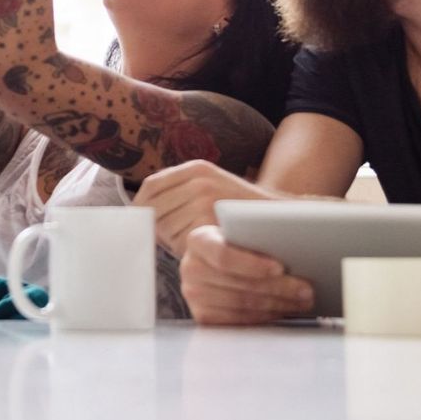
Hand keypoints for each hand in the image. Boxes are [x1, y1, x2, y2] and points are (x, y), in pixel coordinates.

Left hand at [135, 158, 268, 255]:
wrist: (282, 221)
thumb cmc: (241, 213)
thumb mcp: (212, 188)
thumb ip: (180, 193)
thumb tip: (137, 214)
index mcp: (195, 169)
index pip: (150, 187)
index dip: (141, 208)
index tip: (141, 223)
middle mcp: (198, 180)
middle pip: (153, 210)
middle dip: (157, 228)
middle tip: (173, 239)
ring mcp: (204, 200)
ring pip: (165, 229)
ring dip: (171, 242)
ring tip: (192, 243)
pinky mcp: (210, 223)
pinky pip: (180, 242)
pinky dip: (184, 250)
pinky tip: (198, 249)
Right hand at [177, 224, 315, 324]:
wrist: (213, 264)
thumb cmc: (237, 244)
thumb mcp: (242, 230)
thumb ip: (261, 227)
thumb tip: (302, 221)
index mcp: (198, 240)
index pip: (224, 255)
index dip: (253, 264)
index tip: (281, 267)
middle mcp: (190, 268)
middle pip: (239, 283)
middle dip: (278, 287)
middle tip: (306, 289)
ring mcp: (193, 295)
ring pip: (242, 304)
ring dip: (277, 304)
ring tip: (303, 300)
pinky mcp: (203, 316)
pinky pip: (239, 321)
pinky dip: (265, 316)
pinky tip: (283, 309)